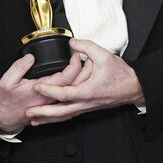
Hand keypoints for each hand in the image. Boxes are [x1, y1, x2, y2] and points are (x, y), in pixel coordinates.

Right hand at [0, 52, 81, 133]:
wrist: (6, 117)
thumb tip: (30, 57)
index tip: (75, 54)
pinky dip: (79, 90)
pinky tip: (83, 83)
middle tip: (87, 57)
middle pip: (75, 85)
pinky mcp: (54, 105)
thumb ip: (18, 67)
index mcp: (42, 90)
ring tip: (89, 67)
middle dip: (84, 70)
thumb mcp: (7, 81)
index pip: (65, 77)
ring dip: (84, 80)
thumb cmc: (7, 100)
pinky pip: (72, 99)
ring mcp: (53, 103)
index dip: (73, 65)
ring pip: (75, 92)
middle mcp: (51, 98)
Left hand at [27, 38, 144, 125]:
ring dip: (49, 119)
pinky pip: (71, 114)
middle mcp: (86, 102)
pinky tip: (51, 118)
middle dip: (44, 113)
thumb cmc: (121, 74)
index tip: (36, 86)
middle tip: (28, 112)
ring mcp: (87, 107)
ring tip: (35, 120)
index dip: (49, 90)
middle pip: (61, 112)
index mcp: (88, 91)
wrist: (134, 87)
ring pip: (65, 116)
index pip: (64, 93)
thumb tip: (71, 43)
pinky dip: (59, 117)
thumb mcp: (104, 55)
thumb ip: (86, 47)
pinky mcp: (88, 107)